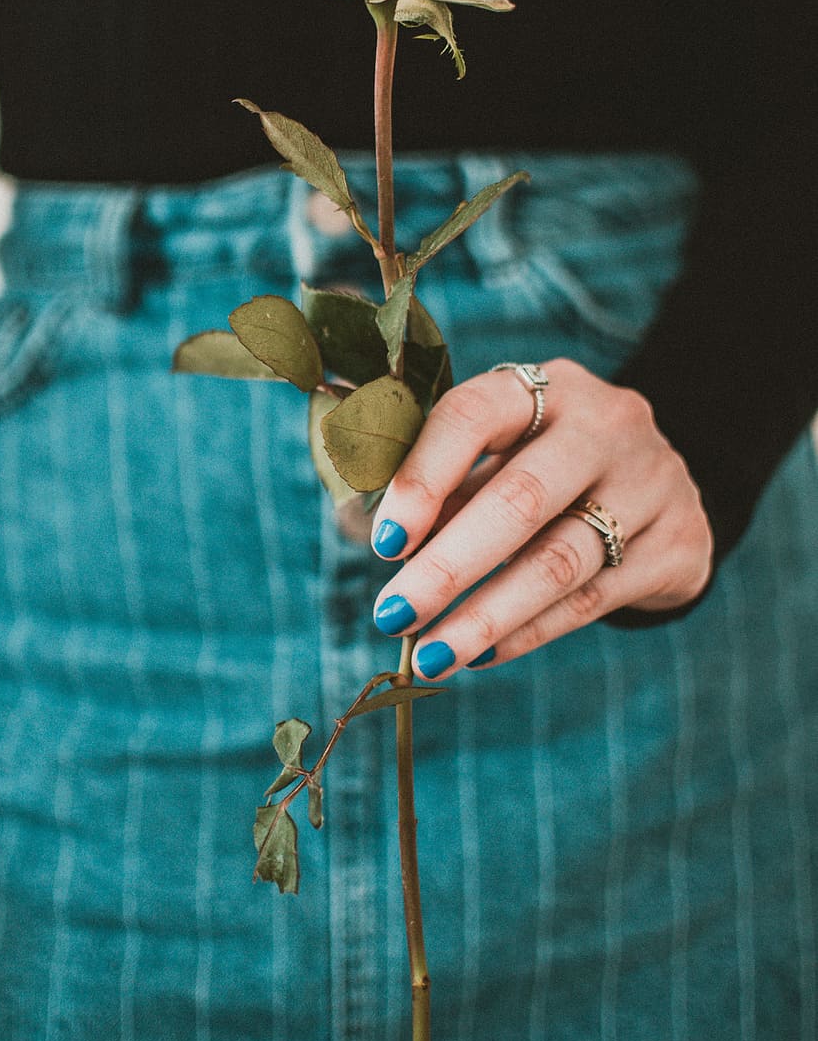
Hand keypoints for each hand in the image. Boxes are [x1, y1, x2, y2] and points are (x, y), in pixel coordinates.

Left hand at [369, 358, 713, 678]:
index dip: (423, 477)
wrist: (663, 483)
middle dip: (448, 565)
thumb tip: (363, 529)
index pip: (473, 416)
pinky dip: (529, 631)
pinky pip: (591, 599)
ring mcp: (651, 483)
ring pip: (559, 561)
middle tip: (393, 614)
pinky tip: (481, 653)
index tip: (382, 541)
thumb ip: (438, 483)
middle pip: (521, 498)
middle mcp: (606, 425)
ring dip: (486, 614)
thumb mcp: (498, 453)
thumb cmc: (546, 465)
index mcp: (545, 386)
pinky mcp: (677, 544)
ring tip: (431, 654)